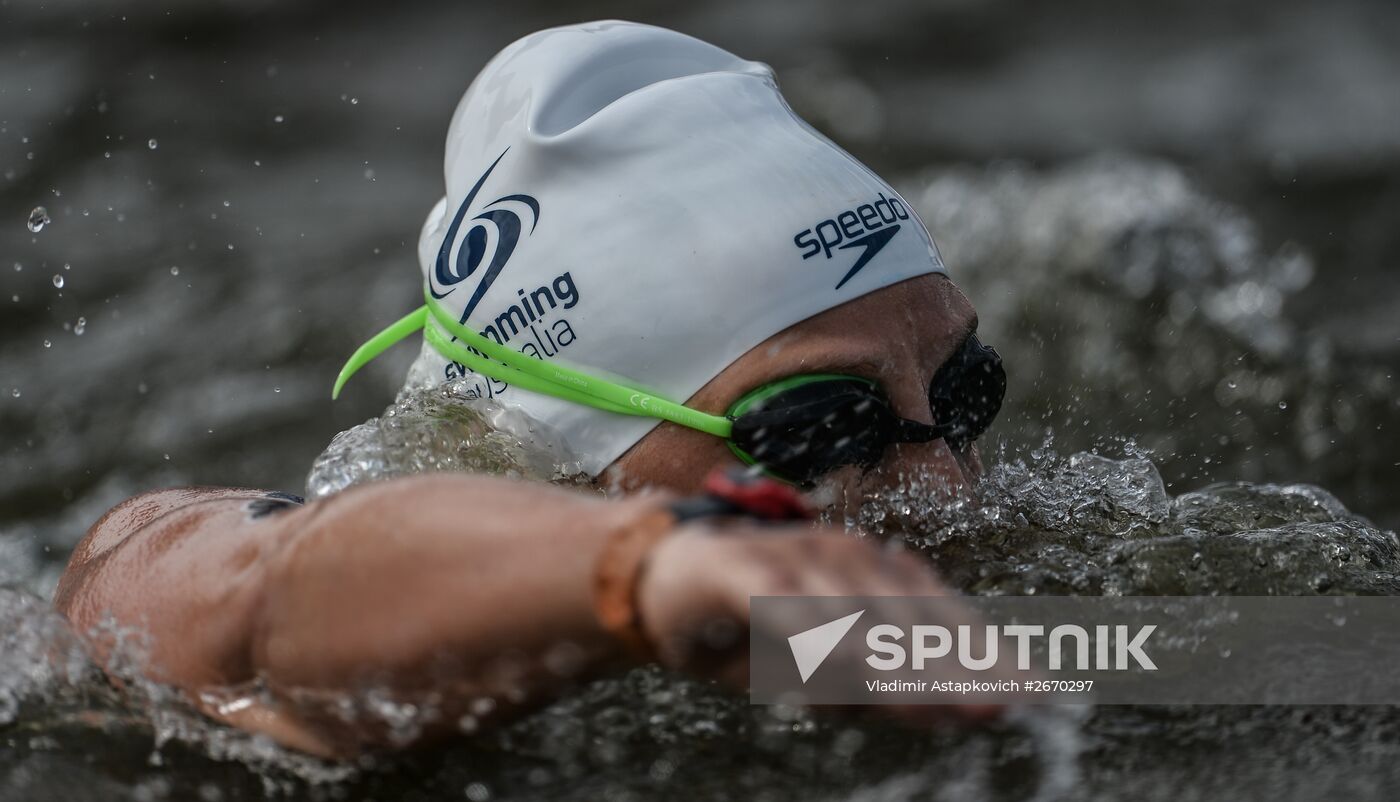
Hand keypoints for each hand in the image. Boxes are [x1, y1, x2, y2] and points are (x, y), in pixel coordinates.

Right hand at [636, 523, 1001, 723]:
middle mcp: (845, 557)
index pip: (943, 619)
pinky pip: (783, 603)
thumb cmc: (754, 629)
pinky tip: (849, 660)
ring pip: (856, 613)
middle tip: (1005, 706)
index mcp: (875, 575)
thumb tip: (958, 710)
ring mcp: (793, 557)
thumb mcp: (822, 672)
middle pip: (911, 620)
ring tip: (948, 698)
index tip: (1041, 696)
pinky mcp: (739, 567)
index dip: (990, 657)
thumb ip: (883, 690)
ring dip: (904, 658)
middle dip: (960, 666)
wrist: (662, 583)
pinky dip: (816, 629)